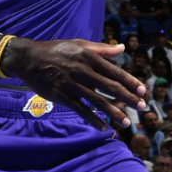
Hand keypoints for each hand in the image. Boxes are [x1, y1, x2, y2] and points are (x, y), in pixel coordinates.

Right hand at [0, 37, 147, 130]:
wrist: (29, 58)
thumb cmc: (56, 50)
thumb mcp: (79, 44)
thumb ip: (102, 49)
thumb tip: (123, 48)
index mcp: (89, 57)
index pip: (114, 71)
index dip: (130, 82)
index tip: (142, 90)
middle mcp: (82, 70)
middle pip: (110, 87)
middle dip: (128, 98)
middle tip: (142, 106)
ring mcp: (72, 84)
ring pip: (97, 100)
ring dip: (114, 112)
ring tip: (127, 121)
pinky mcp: (61, 96)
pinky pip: (80, 110)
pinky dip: (93, 119)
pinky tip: (104, 127)